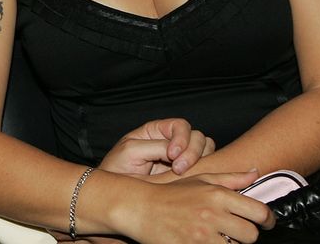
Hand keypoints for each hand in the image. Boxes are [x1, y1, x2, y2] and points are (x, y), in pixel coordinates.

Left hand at [99, 118, 214, 177]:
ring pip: (205, 150)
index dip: (181, 139)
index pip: (180, 126)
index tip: (172, 155)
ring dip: (200, 161)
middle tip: (179, 170)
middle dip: (192, 152)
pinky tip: (189, 182)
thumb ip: (154, 147)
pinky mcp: (187, 175)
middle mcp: (172, 141)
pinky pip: (204, 168)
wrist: (114, 193)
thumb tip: (177, 152)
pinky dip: (203, 172)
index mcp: (157, 131)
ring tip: (182, 176)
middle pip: (196, 136)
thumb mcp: (130, 151)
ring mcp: (181, 159)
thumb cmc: (117, 168)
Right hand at [121, 171, 274, 243]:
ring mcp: (202, 235)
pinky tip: (205, 241)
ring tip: (217, 237)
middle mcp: (212, 214)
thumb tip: (255, 172)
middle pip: (251, 235)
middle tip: (234, 231)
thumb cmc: (171, 194)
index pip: (259, 212)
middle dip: (245, 235)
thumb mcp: (200, 179)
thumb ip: (231, 178)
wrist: (141, 208)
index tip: (264, 223)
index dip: (267, 220)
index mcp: (218, 195)